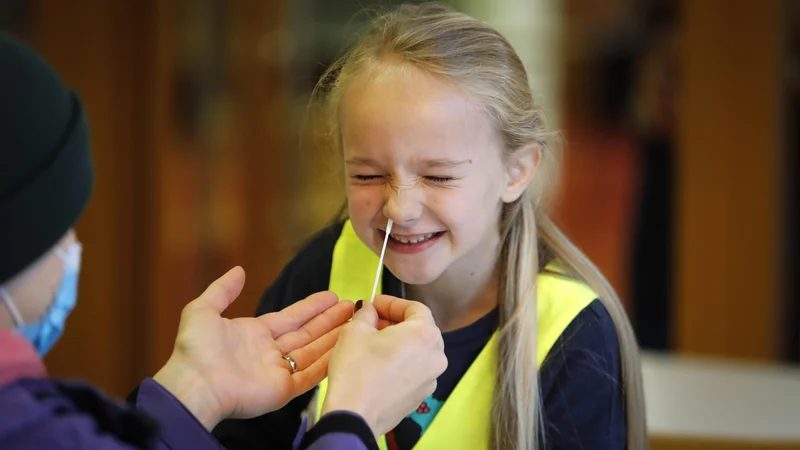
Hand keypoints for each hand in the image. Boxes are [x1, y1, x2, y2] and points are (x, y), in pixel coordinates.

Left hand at [153, 267, 353, 429]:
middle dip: (330, 320)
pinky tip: (345, 348)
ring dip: (334, 338)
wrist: (194, 385)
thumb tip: (239, 270)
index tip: (332, 296)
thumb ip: (222, 290)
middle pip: (307, 333)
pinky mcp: (283, 391)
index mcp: (253, 334)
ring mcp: (277, 372)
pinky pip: (310, 375)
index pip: (291, 317)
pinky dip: (327, 362)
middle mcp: (268, 353)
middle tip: (352, 307)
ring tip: (357, 322)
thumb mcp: (203, 310)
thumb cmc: (195, 350)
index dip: (311, 307)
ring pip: (313, 352)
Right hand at [321, 295, 447, 435]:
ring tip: (373, 344)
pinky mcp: (421, 396)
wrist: (356, 416)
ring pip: (417, 351)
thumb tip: (368, 308)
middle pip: (419, 329)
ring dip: (398, 343)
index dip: (392, 303)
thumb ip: (366, 313)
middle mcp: (436, 356)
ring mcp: (431, 378)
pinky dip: (400, 363)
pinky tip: (378, 366)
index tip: (374, 304)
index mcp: (425, 334)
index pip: (415, 308)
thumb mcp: (355, 331)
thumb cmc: (357, 370)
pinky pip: (414, 371)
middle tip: (372, 322)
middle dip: (396, 322)